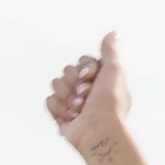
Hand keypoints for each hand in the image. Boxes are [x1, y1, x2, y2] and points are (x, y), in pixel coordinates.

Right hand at [46, 31, 130, 164]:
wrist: (98, 132)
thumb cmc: (110, 103)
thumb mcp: (115, 72)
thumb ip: (110, 52)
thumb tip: (113, 33)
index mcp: (100, 80)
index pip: (82, 61)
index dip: (84, 68)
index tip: (90, 77)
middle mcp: (87, 90)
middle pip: (67, 71)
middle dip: (75, 83)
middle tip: (85, 96)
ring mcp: (73, 102)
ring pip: (56, 84)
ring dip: (67, 96)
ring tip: (79, 108)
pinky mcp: (61, 115)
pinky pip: (49, 100)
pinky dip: (59, 108)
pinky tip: (71, 116)